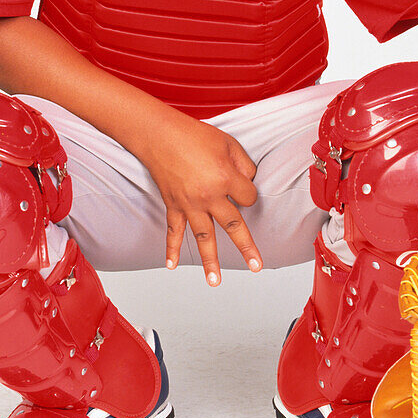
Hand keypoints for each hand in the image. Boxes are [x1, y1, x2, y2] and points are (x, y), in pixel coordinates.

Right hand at [141, 113, 261, 284]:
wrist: (160, 135)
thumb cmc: (195, 135)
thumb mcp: (229, 143)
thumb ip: (244, 165)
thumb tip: (248, 182)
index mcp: (226, 179)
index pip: (248, 197)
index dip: (248, 192)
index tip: (241, 185)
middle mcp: (209, 196)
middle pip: (234, 226)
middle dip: (247, 247)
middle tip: (257, 266)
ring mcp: (190, 204)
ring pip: (204, 238)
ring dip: (210, 261)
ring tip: (216, 282)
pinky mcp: (173, 205)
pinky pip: (173, 231)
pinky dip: (171, 248)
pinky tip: (171, 265)